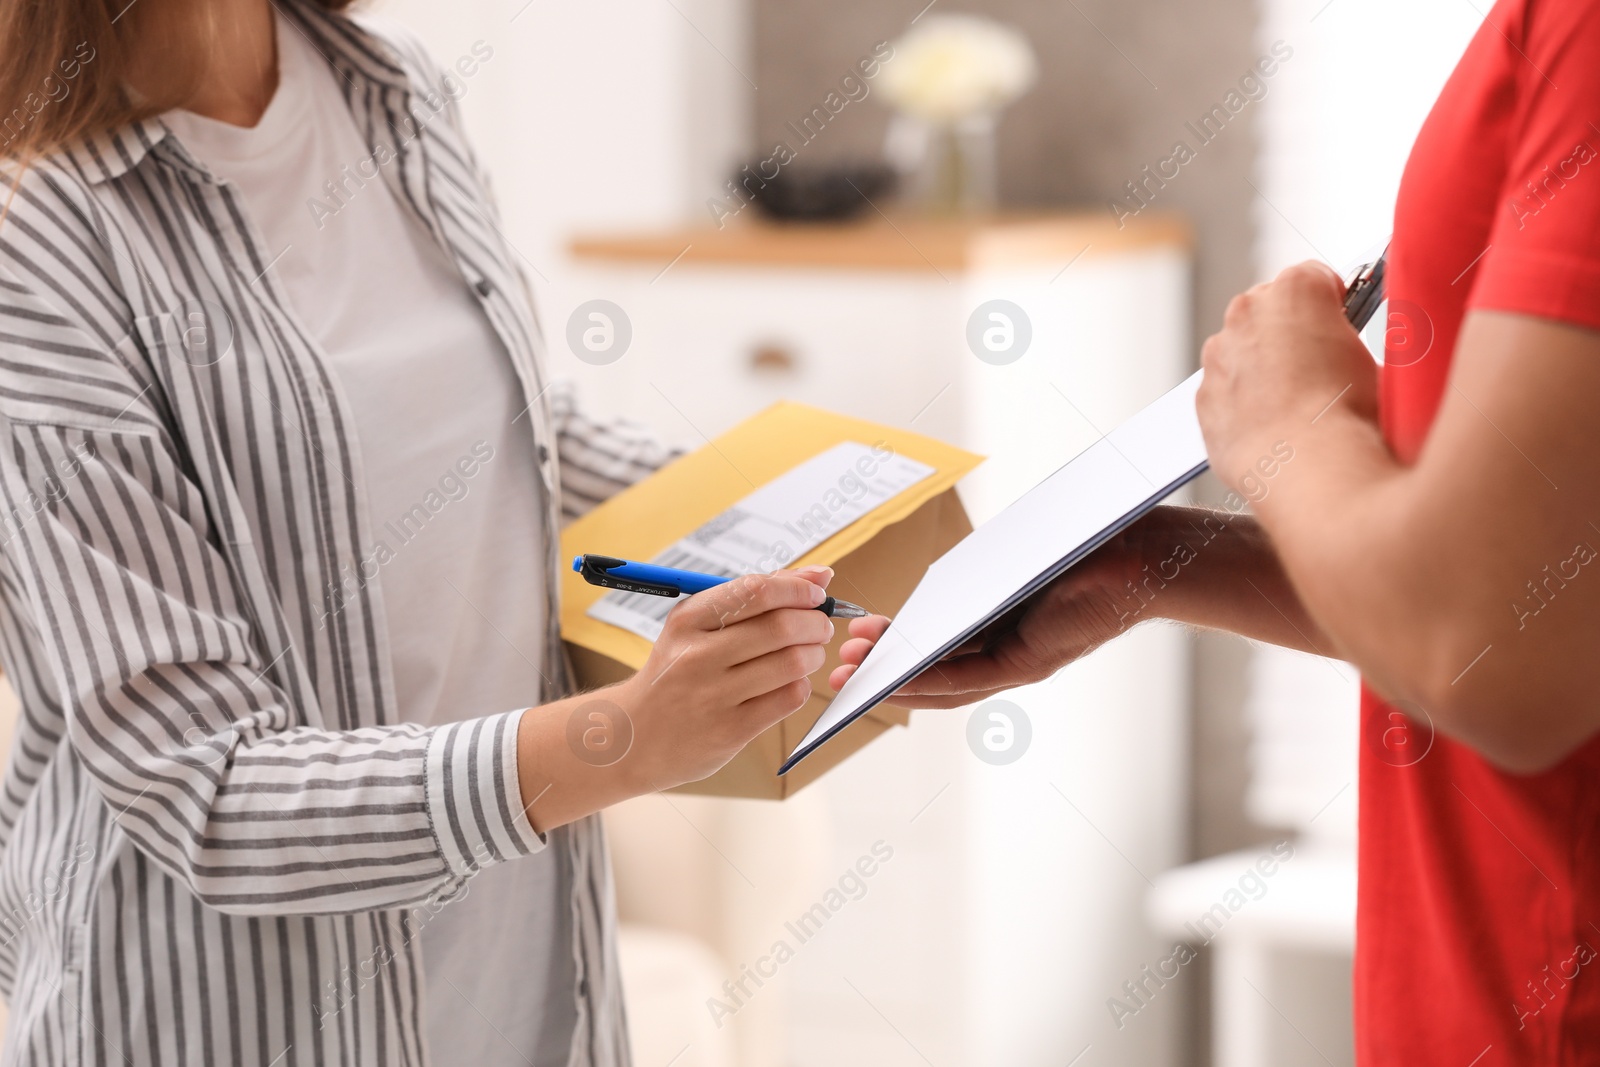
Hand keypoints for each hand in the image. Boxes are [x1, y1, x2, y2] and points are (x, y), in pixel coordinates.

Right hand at [613, 567, 834, 789]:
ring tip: (809, 653)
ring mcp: (714, 695)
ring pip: (792, 662)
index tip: (815, 594)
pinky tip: (791, 682)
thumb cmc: (677, 671)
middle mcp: (698, 655)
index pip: (756, 590)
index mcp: (689, 620)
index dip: (798, 589)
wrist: (634, 736)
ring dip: (813, 654)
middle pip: (781, 626)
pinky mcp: (731, 730)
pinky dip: (801, 685)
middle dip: (815, 623)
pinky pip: (788, 698)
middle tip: (820, 627)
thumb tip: (819, 575)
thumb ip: (756, 597)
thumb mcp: (698, 626)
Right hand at [827, 534, 1143, 707]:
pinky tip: (892, 677)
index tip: (854, 639)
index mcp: (1005, 623)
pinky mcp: (1030, 662)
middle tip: (838, 663)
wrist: (1144, 550)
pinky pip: (967, 679)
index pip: (940, 645)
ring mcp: (1019, 658)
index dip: (894, 650)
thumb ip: (977, 570)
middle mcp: (1010, 647)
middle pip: (933, 668)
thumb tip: (933, 578)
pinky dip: (925, 681)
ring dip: (894, 679)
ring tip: (850, 671)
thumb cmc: (1087, 541)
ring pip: (943, 680)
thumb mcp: (1014, 555)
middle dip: (881, 668)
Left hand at [1197, 261, 1378, 498]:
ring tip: (1294, 401)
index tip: (1340, 322)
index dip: (1332, 303)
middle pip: (1270, 309)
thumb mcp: (1377, 359)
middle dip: (1290, 331)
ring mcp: (1218, 354)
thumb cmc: (1351, 412)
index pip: (1314, 278)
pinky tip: (1269, 424)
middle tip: (1318, 366)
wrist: (1308, 465)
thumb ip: (1355, 340)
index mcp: (1296, 289)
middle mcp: (1247, 312)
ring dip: (1261, 365)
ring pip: (1241, 349)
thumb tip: (1357, 352)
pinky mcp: (1202, 396)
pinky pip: (1223, 390)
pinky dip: (1240, 401)